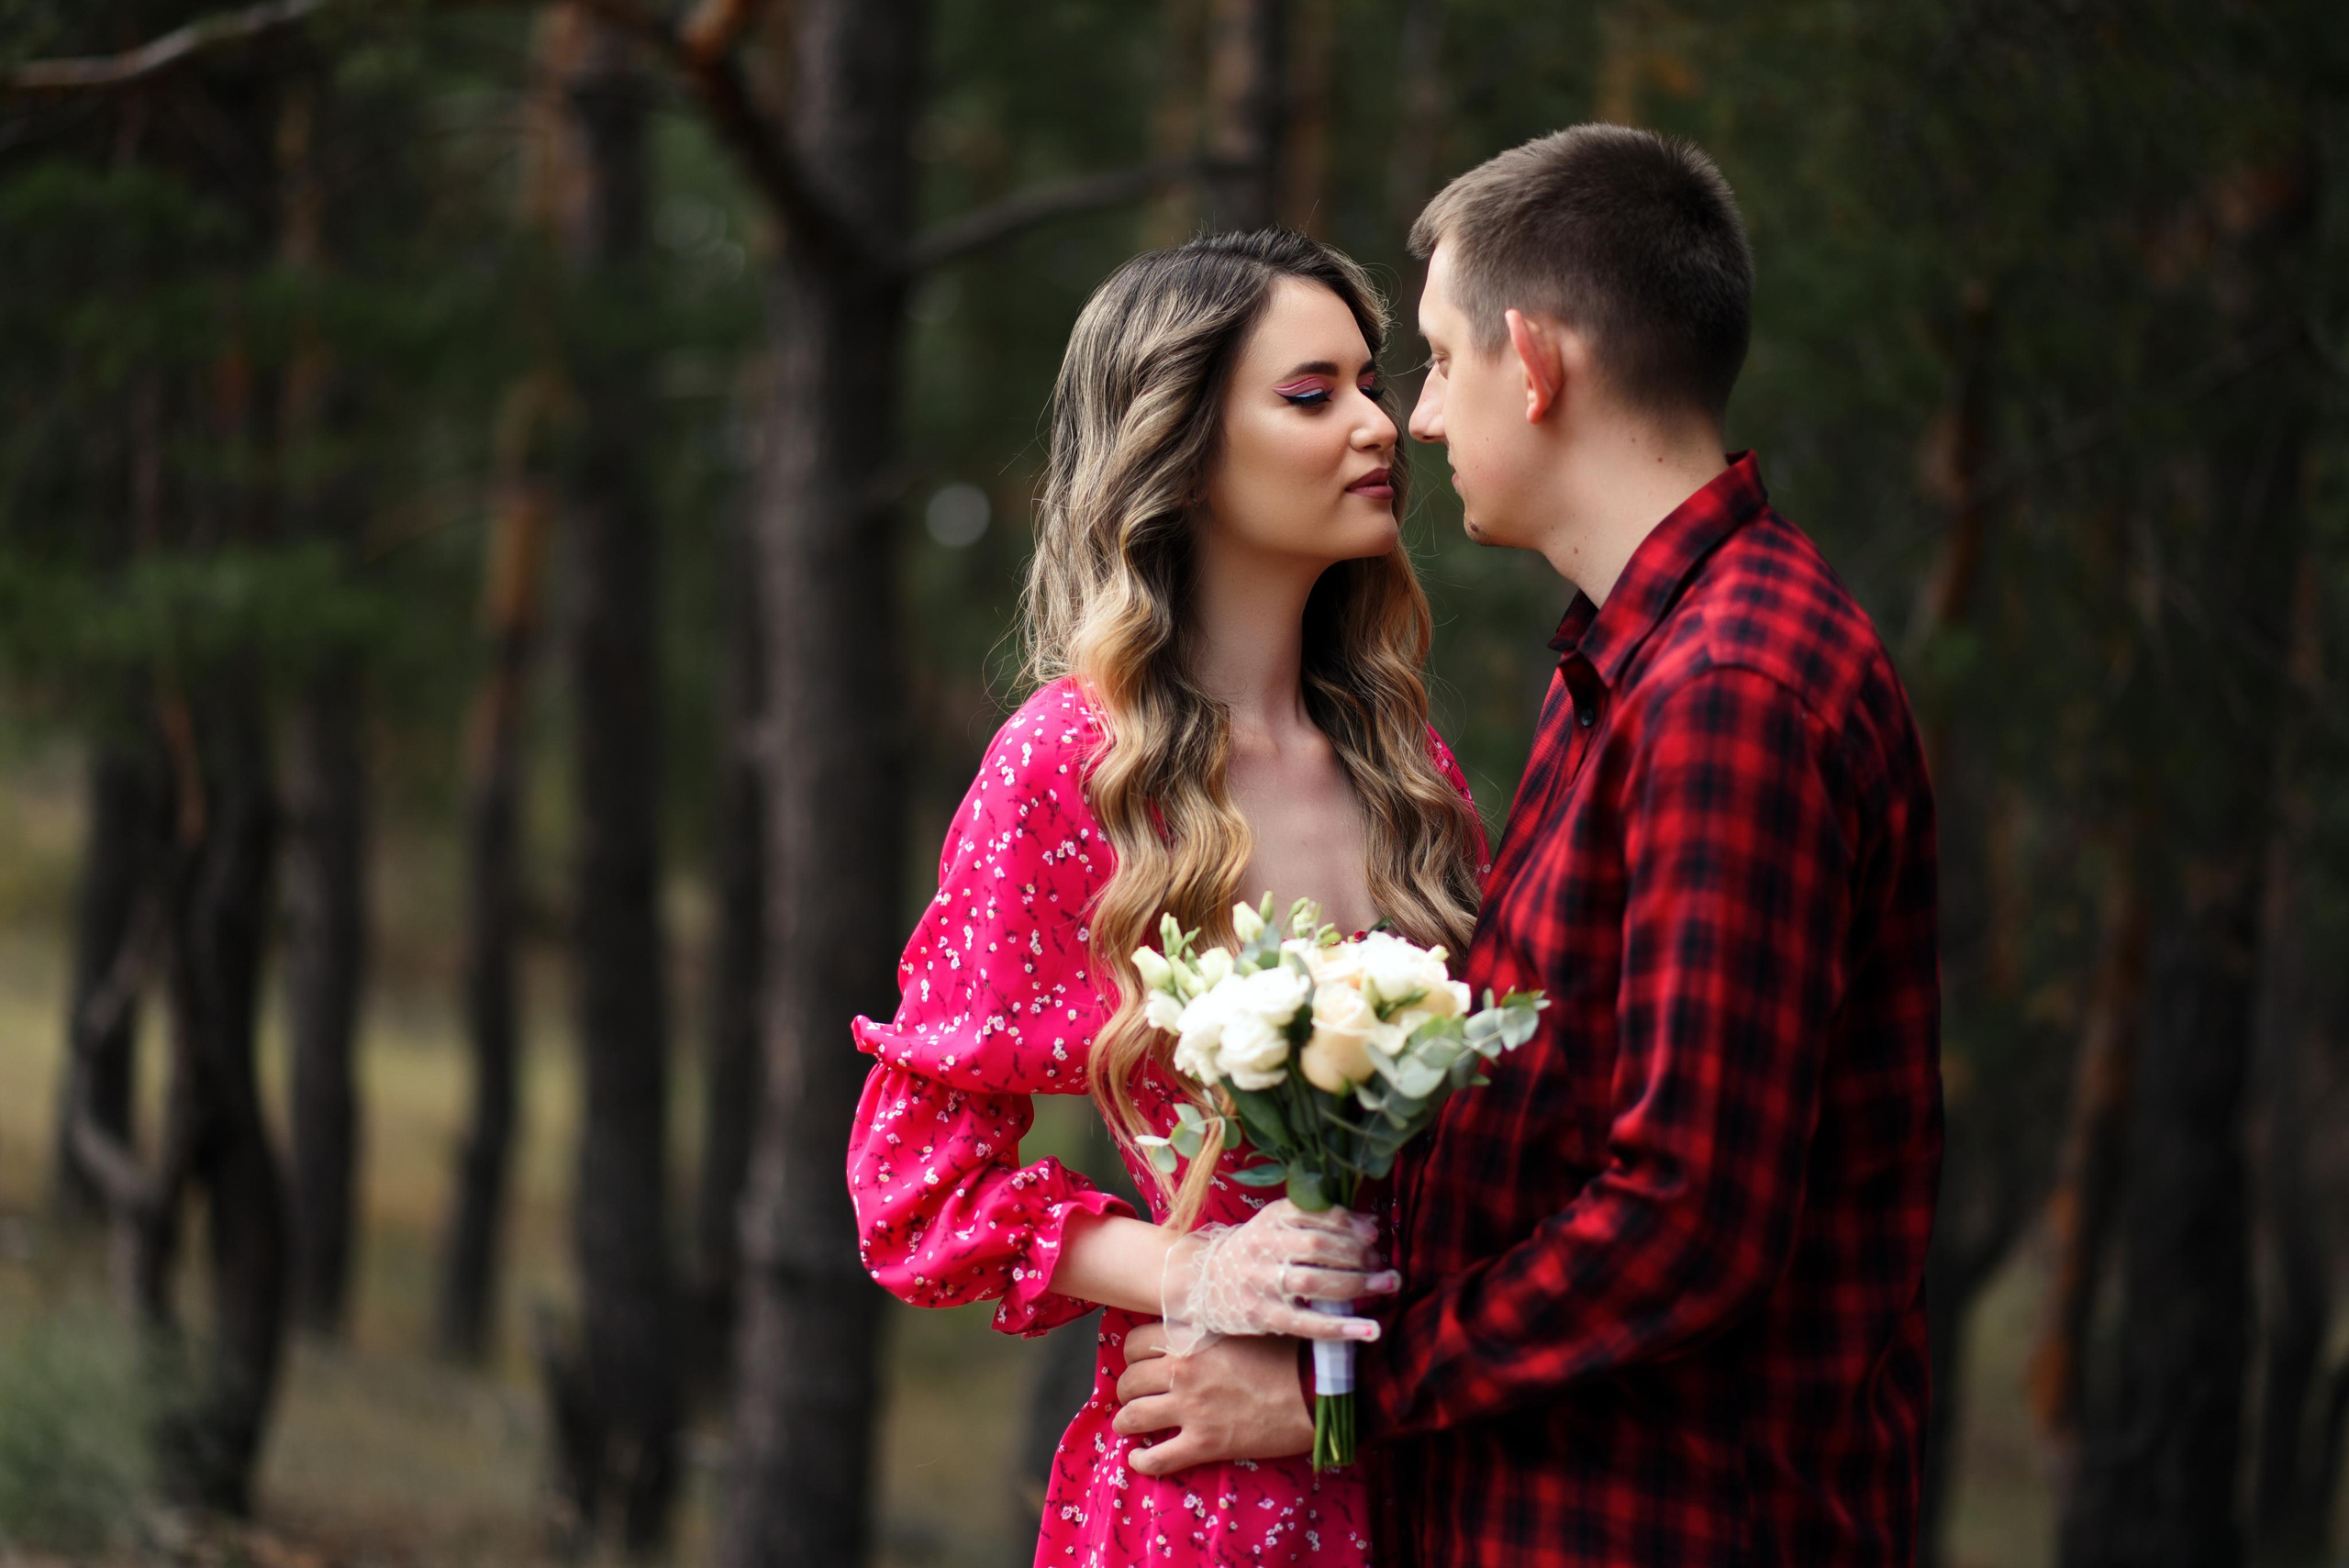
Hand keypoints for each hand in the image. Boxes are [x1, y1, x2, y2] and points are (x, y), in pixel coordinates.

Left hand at [1113, 1321, 1313, 1475]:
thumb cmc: (1287, 1354)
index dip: (1133, 1355)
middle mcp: (1182, 1372)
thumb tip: (1191, 1333)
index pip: (1135, 1342)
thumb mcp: (1241, 1328)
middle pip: (1128, 1381)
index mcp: (1191, 1339)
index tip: (1140, 1362)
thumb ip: (1208, 1331)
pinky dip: (1141, 1462)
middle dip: (1128, 1390)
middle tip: (1138, 1396)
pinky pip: (1156, 1458)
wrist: (1316, 1390)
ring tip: (1132, 1425)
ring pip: (1132, 1417)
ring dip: (1126, 1422)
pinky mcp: (1204, 1444)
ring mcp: (1191, 1409)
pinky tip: (1139, 1459)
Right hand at [1159, 1199, 1396, 1350]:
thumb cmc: (1254, 1252)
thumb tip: (1372, 1224)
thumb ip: (1320, 1221)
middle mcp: (1263, 1246)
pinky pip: (1306, 1323)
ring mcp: (1261, 1282)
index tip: (1374, 1234)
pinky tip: (1369, 1330)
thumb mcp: (1278, 1226)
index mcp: (1271, 1218)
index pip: (1316, 1214)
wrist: (1203, 1282)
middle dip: (1359, 1255)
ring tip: (1387, 1285)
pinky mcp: (1262, 1315)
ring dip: (1357, 1285)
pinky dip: (1341, 1327)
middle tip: (1384, 1264)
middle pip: (1319, 1247)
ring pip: (1315, 1282)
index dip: (1349, 1224)